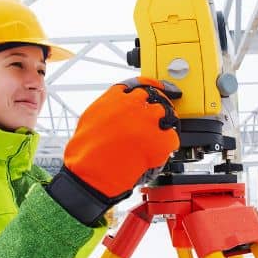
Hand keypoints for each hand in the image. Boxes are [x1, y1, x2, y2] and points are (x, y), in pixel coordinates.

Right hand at [45, 77, 179, 224]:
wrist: (90, 174)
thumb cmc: (85, 152)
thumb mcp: (91, 117)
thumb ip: (110, 106)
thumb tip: (121, 106)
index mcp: (116, 97)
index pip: (141, 84)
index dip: (152, 86)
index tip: (160, 87)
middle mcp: (134, 105)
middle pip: (155, 99)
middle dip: (155, 109)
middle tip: (155, 121)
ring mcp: (149, 121)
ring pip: (166, 115)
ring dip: (163, 125)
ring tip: (154, 138)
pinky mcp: (160, 140)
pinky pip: (172, 137)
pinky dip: (167, 144)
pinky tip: (157, 151)